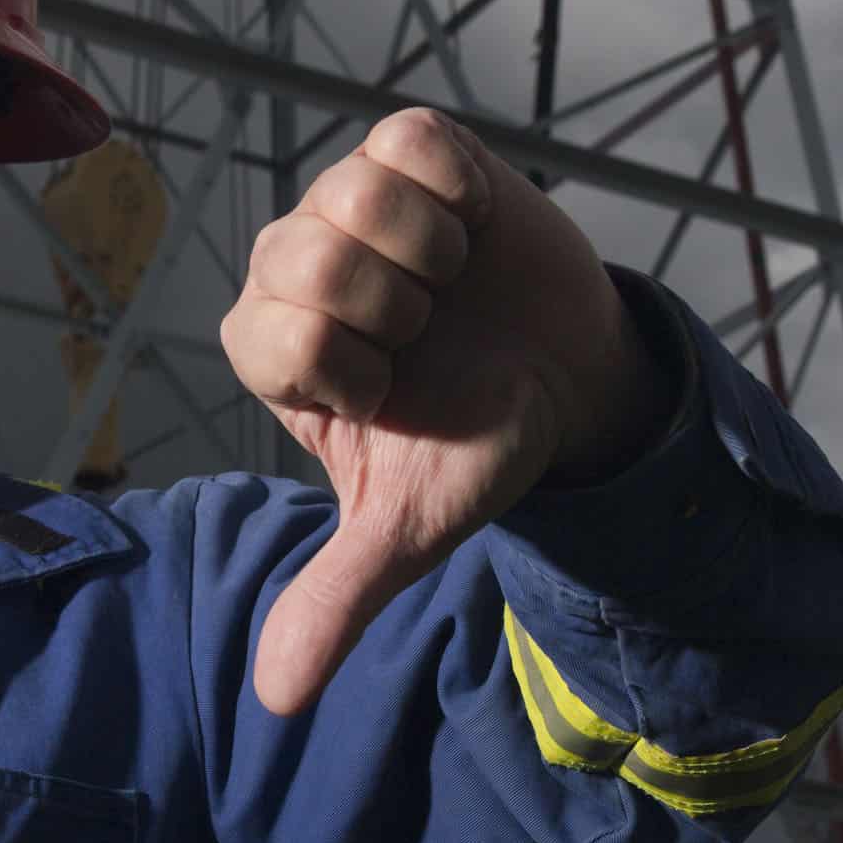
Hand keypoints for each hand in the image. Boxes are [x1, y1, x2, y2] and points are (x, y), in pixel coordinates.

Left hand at [220, 108, 667, 714]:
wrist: (569, 380)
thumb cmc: (477, 441)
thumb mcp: (412, 524)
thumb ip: (338, 596)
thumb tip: (277, 701)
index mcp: (273, 347)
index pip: (277, 334)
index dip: (356, 368)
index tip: (392, 391)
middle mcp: (292, 266)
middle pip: (307, 256)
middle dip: (397, 311)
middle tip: (429, 334)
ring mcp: (346, 201)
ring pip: (354, 193)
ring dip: (429, 254)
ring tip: (449, 284)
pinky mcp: (410, 151)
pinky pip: (408, 141)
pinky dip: (455, 190)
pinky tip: (468, 230)